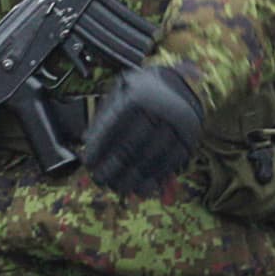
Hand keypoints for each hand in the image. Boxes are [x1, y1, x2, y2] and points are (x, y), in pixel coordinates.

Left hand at [83, 63, 205, 197]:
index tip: (89, 163)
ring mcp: (176, 126)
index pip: (112, 127)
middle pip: (129, 148)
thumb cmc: (144, 92)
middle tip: (100, 179)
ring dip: (130, 179)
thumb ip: (104, 115)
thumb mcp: (123, 93)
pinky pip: (167, 166)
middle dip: (111, 169)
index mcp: (138, 95)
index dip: (98, 148)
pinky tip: (140, 189)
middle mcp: (159, 110)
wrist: (186, 86)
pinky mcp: (188, 141)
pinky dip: (152, 180)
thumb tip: (86, 142)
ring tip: (116, 187)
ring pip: (148, 161)